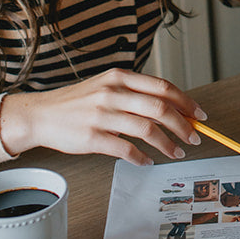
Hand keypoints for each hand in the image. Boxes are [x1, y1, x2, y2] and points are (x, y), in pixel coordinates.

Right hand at [0, 68, 205, 165]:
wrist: (40, 115)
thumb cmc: (76, 103)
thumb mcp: (106, 86)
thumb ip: (134, 93)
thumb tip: (171, 108)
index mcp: (119, 77)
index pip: (162, 87)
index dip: (186, 102)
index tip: (199, 115)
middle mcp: (112, 93)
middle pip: (161, 108)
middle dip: (184, 125)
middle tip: (194, 137)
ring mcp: (102, 115)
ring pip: (148, 130)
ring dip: (168, 144)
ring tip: (176, 152)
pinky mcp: (93, 138)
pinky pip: (126, 150)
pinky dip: (142, 157)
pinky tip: (147, 161)